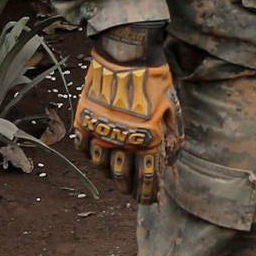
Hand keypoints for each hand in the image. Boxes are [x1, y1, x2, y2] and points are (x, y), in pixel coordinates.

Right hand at [74, 22, 181, 204]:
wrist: (127, 53)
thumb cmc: (155, 79)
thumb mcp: (172, 108)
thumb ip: (172, 137)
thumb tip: (170, 161)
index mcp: (149, 139)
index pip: (149, 178)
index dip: (149, 195)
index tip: (150, 202)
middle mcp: (123, 140)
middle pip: (123, 177)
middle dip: (128, 188)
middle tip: (130, 192)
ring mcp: (101, 130)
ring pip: (101, 165)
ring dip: (109, 174)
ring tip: (113, 176)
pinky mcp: (85, 118)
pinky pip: (83, 146)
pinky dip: (89, 154)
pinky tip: (96, 155)